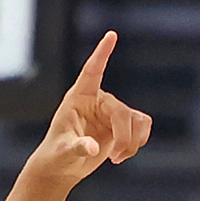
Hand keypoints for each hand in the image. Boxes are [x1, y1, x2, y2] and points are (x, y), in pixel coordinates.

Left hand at [26, 32, 153, 191]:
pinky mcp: (121, 125)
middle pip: (122, 112)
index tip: (111, 35)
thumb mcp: (63, 151)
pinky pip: (142, 126)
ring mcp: (111, 111)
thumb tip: (92, 148)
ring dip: (132, 142)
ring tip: (117, 157)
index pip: (92, 71)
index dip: (101, 53)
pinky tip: (123, 155)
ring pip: (136, 120)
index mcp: (78, 97)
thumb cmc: (57, 154)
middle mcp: (97, 100)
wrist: (63, 166)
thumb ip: (76, 147)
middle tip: (115, 157)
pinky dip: (138, 142)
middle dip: (123, 137)